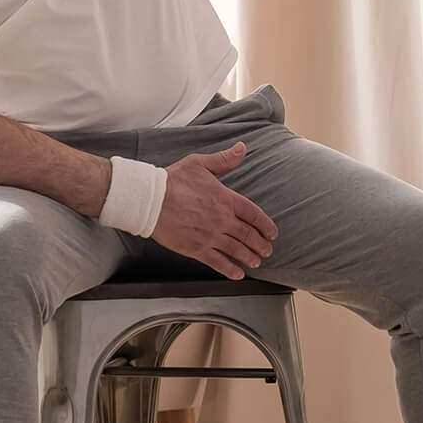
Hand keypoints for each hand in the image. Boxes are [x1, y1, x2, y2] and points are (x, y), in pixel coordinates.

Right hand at [149, 143, 279, 279]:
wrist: (150, 199)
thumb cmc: (172, 181)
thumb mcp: (200, 164)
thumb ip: (224, 159)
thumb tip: (242, 148)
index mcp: (226, 199)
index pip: (254, 214)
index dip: (266, 225)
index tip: (272, 233)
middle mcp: (222, 220)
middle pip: (249, 235)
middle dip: (261, 244)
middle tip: (267, 250)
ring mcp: (210, 236)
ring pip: (237, 250)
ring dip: (250, 257)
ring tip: (256, 262)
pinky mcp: (196, 249)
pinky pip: (219, 262)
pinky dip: (230, 269)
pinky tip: (237, 274)